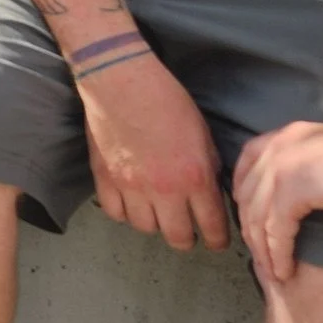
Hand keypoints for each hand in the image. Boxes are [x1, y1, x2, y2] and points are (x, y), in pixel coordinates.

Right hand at [77, 52, 229, 251]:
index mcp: (194, 177)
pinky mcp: (104, 180)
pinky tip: (131, 201)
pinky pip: (116, 213)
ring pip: (145, 228)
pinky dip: (125, 212)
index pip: (212, 225)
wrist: (121, 81)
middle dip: (187, 238)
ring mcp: (131, 188)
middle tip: (188, 231)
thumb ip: (208, 167)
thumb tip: (211, 190)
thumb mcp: (202, 133)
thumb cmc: (167, 100)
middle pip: (177, 237)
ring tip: (157, 211)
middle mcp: (164, 189)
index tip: (217, 241)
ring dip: (154, 223)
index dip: (218, 239)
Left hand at [232, 118, 322, 286]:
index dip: (246, 202)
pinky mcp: (292, 191)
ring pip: (256, 219)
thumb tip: (313, 185)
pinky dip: (277, 255)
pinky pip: (274, 231)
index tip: (254, 226)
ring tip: (273, 273)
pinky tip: (284, 271)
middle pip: (246, 198)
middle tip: (262, 258)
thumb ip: (314, 162)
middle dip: (251, 231)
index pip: (246, 171)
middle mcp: (274, 150)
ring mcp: (279, 169)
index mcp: (283, 137)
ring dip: (262, 250)